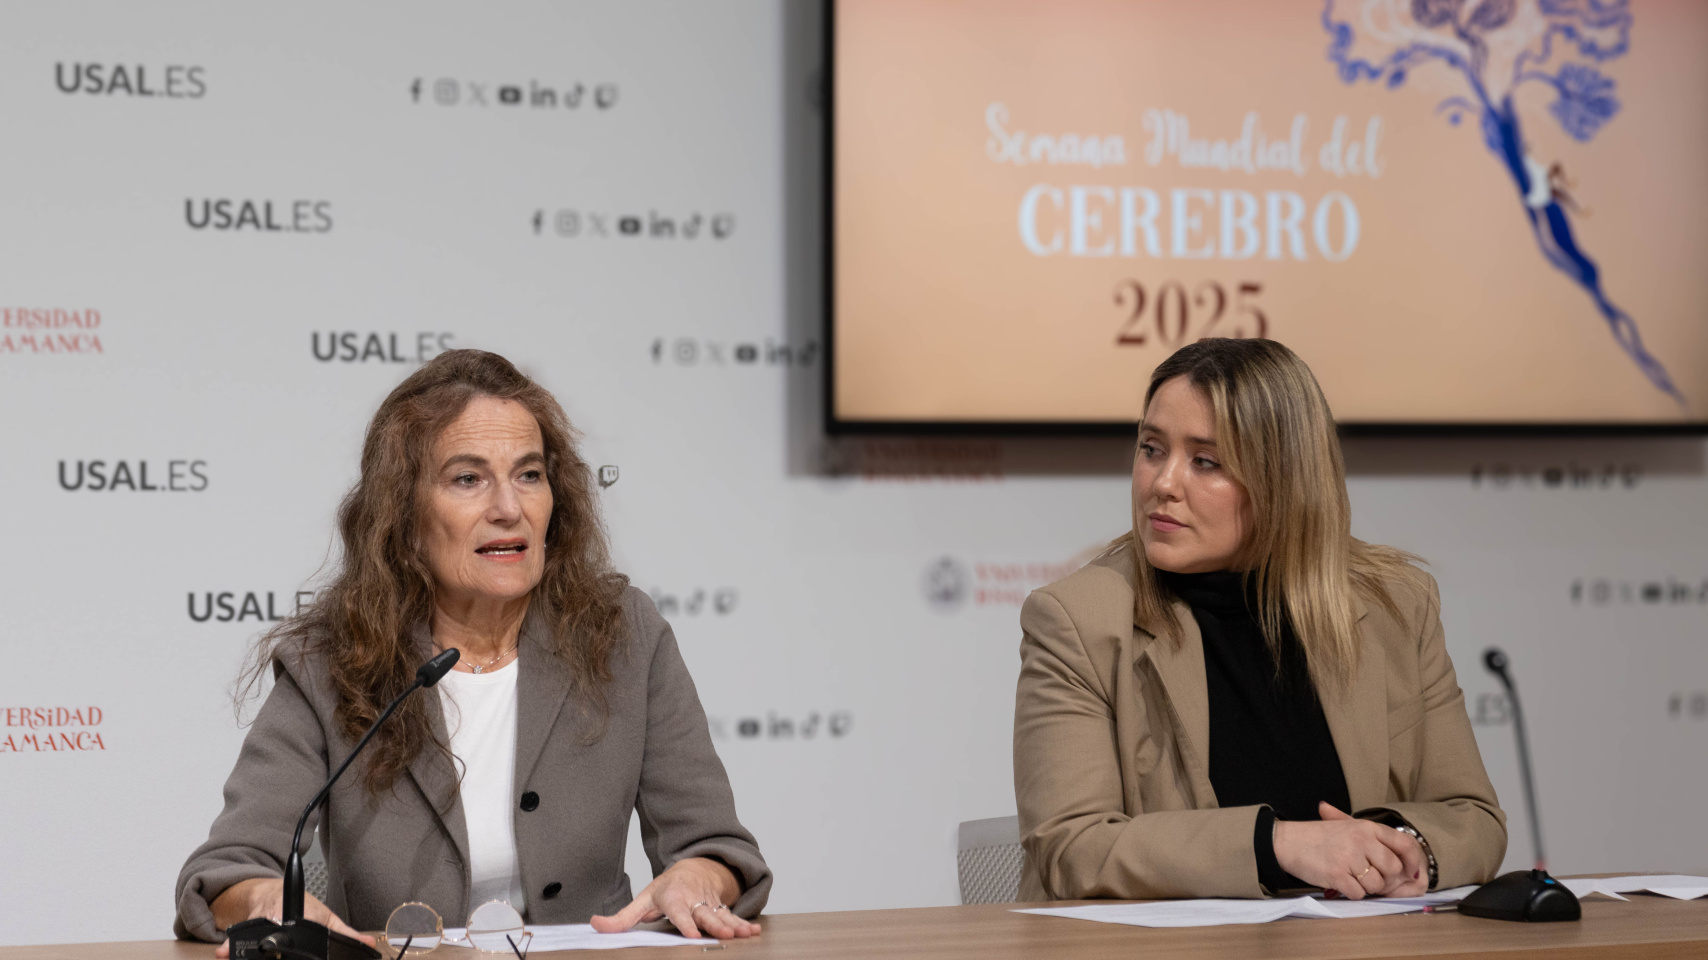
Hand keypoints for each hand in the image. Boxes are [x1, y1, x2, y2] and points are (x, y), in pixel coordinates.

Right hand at [210, 878, 373, 957]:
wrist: (273, 890)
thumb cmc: (302, 905)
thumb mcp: (326, 917)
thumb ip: (345, 934)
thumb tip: (368, 944)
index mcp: (301, 915)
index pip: (298, 929)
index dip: (290, 937)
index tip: (287, 933)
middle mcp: (278, 916)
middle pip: (272, 938)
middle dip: (269, 951)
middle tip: (269, 955)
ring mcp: (260, 920)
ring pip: (252, 937)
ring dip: (244, 949)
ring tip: (232, 954)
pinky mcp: (246, 924)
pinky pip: (238, 937)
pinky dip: (230, 946)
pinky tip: (223, 952)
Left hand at [590, 857, 760, 939]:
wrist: (694, 869)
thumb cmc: (666, 889)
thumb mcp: (643, 900)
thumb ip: (621, 918)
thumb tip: (595, 924)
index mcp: (673, 898)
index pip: (678, 911)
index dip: (684, 923)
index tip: (691, 934)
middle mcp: (693, 900)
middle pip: (704, 913)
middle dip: (714, 924)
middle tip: (724, 934)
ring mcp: (708, 904)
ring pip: (721, 915)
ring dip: (734, 924)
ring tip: (745, 933)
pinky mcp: (720, 908)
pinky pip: (732, 916)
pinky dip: (744, 923)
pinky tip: (754, 930)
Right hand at [1272, 802, 1428, 899]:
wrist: (1287, 841)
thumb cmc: (1318, 837)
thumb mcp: (1347, 827)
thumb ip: (1374, 840)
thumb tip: (1404, 863)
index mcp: (1366, 827)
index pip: (1403, 844)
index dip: (1412, 861)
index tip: (1410, 872)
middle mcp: (1361, 840)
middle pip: (1392, 869)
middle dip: (1384, 877)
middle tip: (1368, 875)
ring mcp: (1349, 857)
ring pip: (1376, 884)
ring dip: (1366, 886)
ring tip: (1350, 877)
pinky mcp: (1337, 874)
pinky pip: (1358, 894)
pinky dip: (1351, 892)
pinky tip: (1340, 882)